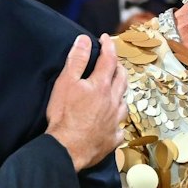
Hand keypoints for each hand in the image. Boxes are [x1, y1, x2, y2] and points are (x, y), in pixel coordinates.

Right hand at [43, 34, 127, 169]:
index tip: (105, 38)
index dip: (108, 46)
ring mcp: (115, 121)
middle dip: (118, 67)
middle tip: (112, 62)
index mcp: (101, 86)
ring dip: (121, 93)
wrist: (67, 148)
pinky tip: (113, 123)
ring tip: (115, 90)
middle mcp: (113, 101)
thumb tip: (84, 40)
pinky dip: (117, 122)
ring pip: (123, 102)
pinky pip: (119, 128)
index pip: (109, 59)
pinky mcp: (113, 138)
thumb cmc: (64, 116)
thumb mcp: (66, 83)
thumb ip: (77, 60)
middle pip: (122, 79)